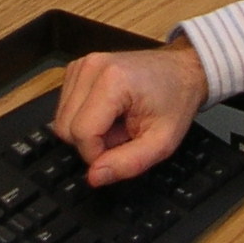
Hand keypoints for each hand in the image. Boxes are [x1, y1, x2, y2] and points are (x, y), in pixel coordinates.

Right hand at [54, 40, 208, 185]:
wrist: (181, 70)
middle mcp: (91, 67)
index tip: (120, 152)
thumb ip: (128, 164)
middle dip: (92, 143)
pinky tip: (108, 113)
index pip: (81, 133)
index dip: (96, 155)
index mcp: (113, 80)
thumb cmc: (175, 100)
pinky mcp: (76, 69)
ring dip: (88, 131)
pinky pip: (66, 109)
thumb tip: (94, 177)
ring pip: (62, 120)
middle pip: (66, 127)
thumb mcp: (162, 142)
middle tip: (122, 135)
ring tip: (118, 122)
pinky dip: (84, 118)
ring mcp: (81, 65)